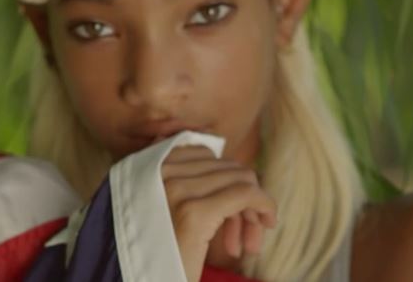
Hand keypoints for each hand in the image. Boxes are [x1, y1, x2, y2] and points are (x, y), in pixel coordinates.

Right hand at [161, 146, 276, 281]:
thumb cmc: (156, 256)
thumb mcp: (164, 210)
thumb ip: (187, 183)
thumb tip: (232, 166)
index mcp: (144, 166)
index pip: (204, 155)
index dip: (226, 179)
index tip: (231, 210)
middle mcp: (157, 172)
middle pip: (225, 168)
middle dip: (243, 198)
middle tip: (246, 233)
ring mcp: (174, 190)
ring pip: (239, 178)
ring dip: (252, 209)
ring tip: (250, 242)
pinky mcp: (193, 213)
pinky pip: (246, 193)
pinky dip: (265, 205)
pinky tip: (268, 223)